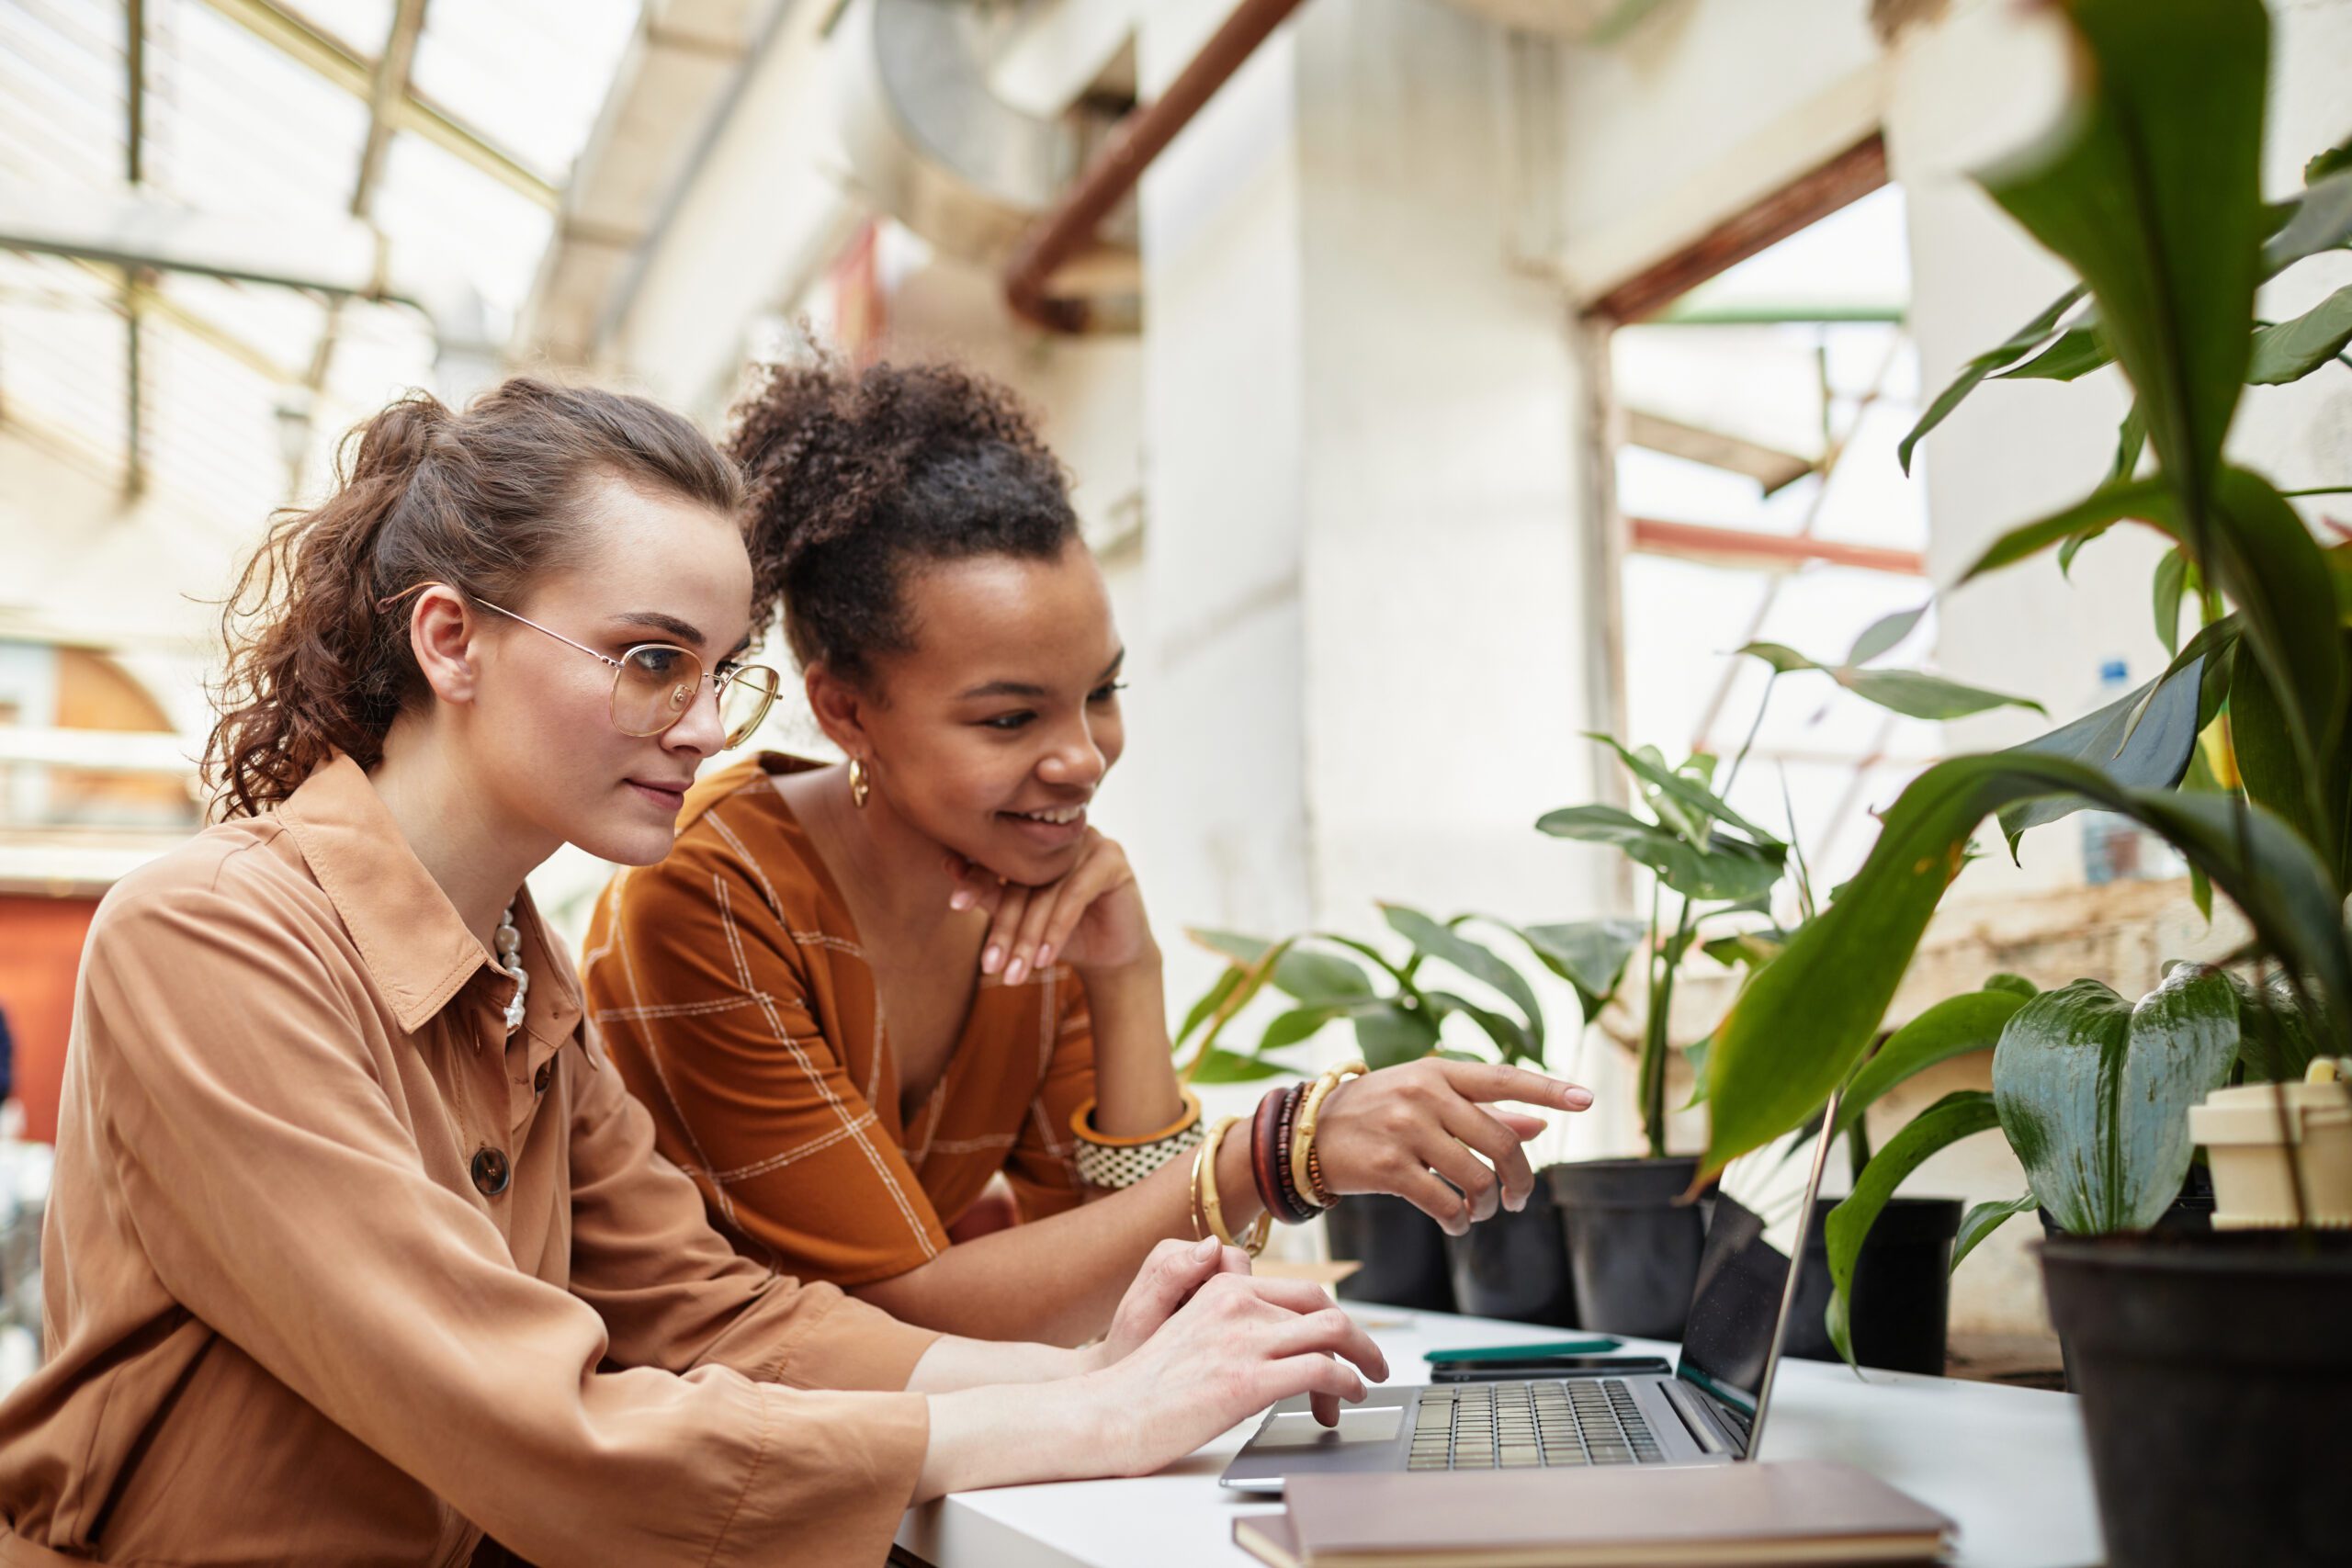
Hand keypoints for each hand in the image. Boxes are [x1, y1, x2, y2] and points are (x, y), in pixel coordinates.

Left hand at [945, 830, 1155, 983]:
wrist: (1110, 955)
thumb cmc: (1058, 933)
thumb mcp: (1019, 917)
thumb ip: (990, 892)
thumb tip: (949, 866)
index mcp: (1034, 839)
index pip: (1000, 856)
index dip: (977, 879)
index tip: (956, 905)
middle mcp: (1059, 835)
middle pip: (1022, 879)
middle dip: (1004, 927)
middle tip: (989, 964)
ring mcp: (1088, 841)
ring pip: (1046, 892)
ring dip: (1028, 938)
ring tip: (1014, 974)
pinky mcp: (1112, 859)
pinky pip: (1076, 894)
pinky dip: (1057, 930)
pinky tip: (1046, 959)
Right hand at [1077, 1272, 1389, 1474]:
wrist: (1110, 1413)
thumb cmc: (1145, 1384)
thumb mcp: (1187, 1328)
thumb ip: (1228, 1316)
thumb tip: (1263, 1323)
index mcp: (1222, 1289)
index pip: (1299, 1292)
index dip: (1329, 1318)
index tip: (1339, 1342)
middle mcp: (1237, 1304)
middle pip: (1324, 1307)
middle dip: (1356, 1335)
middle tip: (1370, 1361)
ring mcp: (1244, 1341)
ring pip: (1332, 1332)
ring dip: (1360, 1358)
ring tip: (1366, 1382)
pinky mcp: (1249, 1380)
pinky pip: (1322, 1369)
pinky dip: (1347, 1382)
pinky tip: (1346, 1398)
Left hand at [1085, 1235, 1252, 1371]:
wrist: (1123, 1377)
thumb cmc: (1128, 1347)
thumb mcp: (1144, 1314)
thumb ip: (1173, 1275)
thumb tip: (1214, 1243)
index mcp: (1170, 1252)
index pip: (1231, 1258)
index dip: (1238, 1291)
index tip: (1223, 1324)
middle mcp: (1186, 1257)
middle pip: (1240, 1271)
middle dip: (1237, 1302)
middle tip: (1215, 1334)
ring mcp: (1198, 1276)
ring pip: (1243, 1288)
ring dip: (1235, 1313)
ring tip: (1211, 1340)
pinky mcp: (1206, 1294)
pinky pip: (1236, 1301)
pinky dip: (1232, 1320)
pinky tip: (1213, 1341)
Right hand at [1314, 1059, 1594, 1235]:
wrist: (1305, 1135)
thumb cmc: (1375, 1114)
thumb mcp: (1425, 1099)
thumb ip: (1483, 1112)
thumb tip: (1539, 1127)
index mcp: (1438, 1073)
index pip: (1505, 1077)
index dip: (1549, 1089)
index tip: (1587, 1100)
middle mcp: (1424, 1094)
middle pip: (1501, 1141)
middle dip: (1520, 1179)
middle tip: (1517, 1199)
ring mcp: (1405, 1129)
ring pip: (1476, 1178)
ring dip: (1487, 1206)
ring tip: (1480, 1213)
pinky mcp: (1387, 1167)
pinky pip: (1444, 1203)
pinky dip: (1459, 1220)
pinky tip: (1456, 1222)